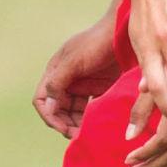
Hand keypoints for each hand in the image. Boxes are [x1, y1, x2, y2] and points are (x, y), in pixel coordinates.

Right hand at [34, 19, 122, 138]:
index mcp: (54, 72)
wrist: (124, 31)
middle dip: (64, 123)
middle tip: (77, 135)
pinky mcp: (98, 88)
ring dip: (76, 123)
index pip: (42, 99)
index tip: (63, 128)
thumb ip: (58, 82)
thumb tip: (48, 106)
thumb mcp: (74, 61)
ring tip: (87, 133)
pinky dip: (89, 118)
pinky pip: (88, 108)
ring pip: (72, 111)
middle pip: (57, 109)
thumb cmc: (96, 43)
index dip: (49, 115)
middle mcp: (65, 80)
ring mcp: (82, 85)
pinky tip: (96, 124)